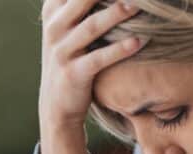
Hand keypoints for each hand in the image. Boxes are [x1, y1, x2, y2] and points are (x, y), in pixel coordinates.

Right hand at [39, 0, 144, 128]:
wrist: (56, 103)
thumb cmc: (70, 56)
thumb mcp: (66, 25)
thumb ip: (78, 4)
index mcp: (53, 10)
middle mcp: (54, 28)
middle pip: (82, 0)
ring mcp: (62, 51)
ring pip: (90, 27)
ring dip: (116, 14)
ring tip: (139, 4)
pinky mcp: (73, 74)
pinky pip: (98, 59)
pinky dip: (119, 50)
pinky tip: (139, 41)